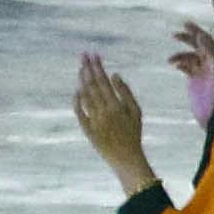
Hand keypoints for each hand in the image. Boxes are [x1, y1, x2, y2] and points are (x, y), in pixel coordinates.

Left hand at [78, 53, 159, 190]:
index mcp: (116, 106)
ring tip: (81, 68)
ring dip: (82, 80)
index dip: (97, 67)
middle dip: (87, 68)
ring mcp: (93, 119)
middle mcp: (103, 111)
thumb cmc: (133, 133)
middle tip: (83, 55)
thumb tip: (114, 75)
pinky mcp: (86, 128)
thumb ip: (125, 93)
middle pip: (92, 85)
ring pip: (84, 96)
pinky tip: (77, 90)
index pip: (103, 81)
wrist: (126, 158)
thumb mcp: (136, 112)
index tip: (94, 55)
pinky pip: (79, 111)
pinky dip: (77, 100)